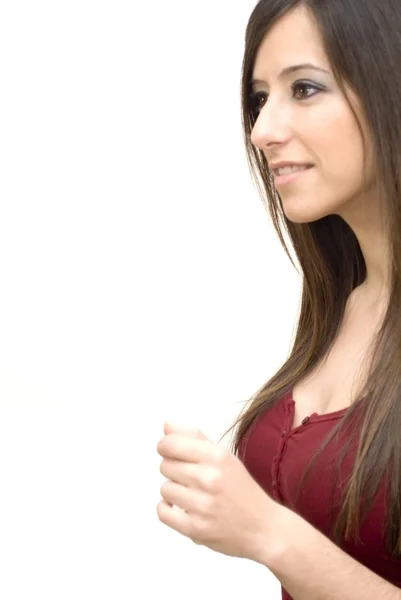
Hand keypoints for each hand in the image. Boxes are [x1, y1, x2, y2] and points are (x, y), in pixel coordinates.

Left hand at [156, 422, 279, 562]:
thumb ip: (194, 438)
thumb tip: (166, 424)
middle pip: (165, 465)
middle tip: (189, 478)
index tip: (168, 451)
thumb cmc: (242, 490)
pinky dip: (167, 510)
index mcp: (218, 457)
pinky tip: (181, 508)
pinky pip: (162, 512)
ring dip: (174, 491)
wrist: (263, 528)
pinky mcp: (195, 528)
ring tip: (191, 495)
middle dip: (173, 470)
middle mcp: (209, 479)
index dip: (165, 446)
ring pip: (165, 488)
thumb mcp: (224, 457)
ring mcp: (202, 505)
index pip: (171, 444)